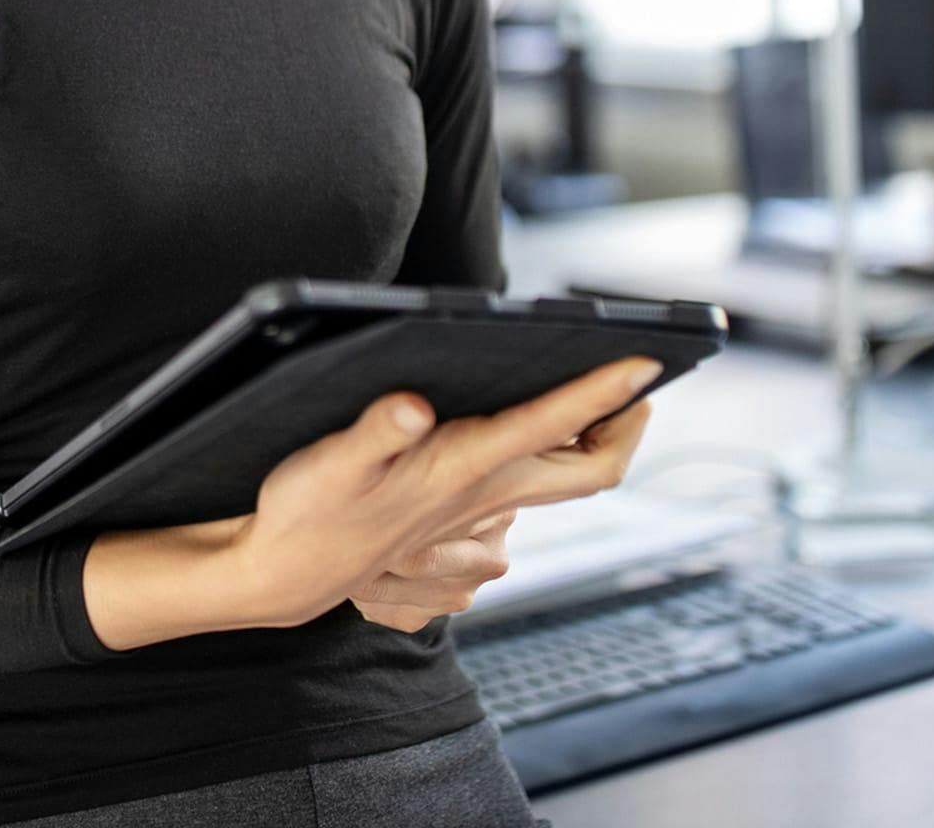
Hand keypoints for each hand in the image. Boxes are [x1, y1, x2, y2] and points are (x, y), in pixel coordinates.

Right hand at [234, 354, 661, 631]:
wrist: (287, 574)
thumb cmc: (308, 511)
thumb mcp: (331, 462)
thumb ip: (376, 430)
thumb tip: (414, 403)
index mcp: (465, 470)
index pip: (556, 428)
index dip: (604, 391)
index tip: (646, 360)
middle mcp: (486, 495)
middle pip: (593, 471)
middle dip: (625, 423)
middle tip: (636, 377)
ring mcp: (482, 513)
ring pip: (564, 480)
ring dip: (588, 437)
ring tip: (593, 390)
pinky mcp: (466, 518)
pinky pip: (530, 488)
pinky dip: (548, 454)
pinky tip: (524, 426)